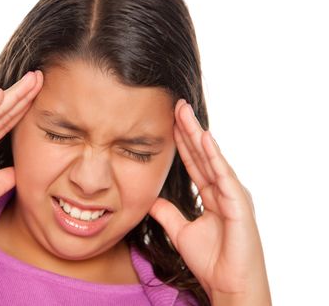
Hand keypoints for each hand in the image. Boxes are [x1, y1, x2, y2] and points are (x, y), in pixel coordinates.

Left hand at [149, 99, 270, 304]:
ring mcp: (233, 194)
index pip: (194, 162)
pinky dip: (213, 156)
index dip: (182, 142)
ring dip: (198, 134)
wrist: (228, 284)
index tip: (169, 121)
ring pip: (212, 158)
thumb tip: (152, 200)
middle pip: (202, 154)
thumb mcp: (181, 231)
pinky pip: (223, 175)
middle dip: (189, 130)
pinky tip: (203, 138)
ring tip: (185, 113)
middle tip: (177, 105)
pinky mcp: (239, 203)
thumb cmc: (212, 260)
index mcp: (213, 195)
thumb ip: (168, 214)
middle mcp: (224, 190)